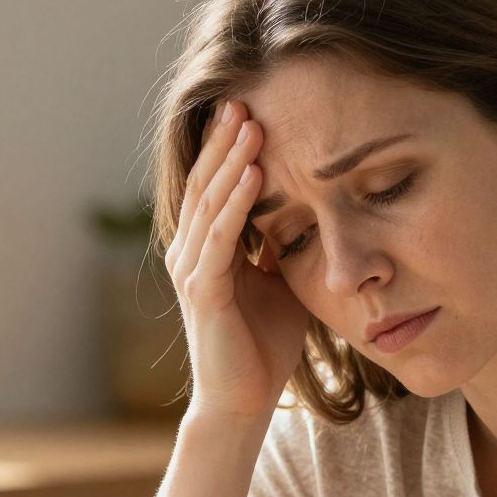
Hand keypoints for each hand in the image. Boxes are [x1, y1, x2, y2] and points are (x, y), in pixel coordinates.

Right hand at [164, 99, 309, 420]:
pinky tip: (254, 175)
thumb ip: (282, 246)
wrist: (245, 401)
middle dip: (224, 140)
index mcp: (208, 247)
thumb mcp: (280, 282)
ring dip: (231, 161)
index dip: (229, 148)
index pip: (215, 185)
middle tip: (242, 96)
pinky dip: (237, 204)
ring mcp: (193, 270)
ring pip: (211, 203)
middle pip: (206, 183)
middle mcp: (191, 252)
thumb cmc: (264, 345)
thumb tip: (305, 212)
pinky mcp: (203, 292)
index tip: (250, 108)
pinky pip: (221, 238)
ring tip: (250, 123)